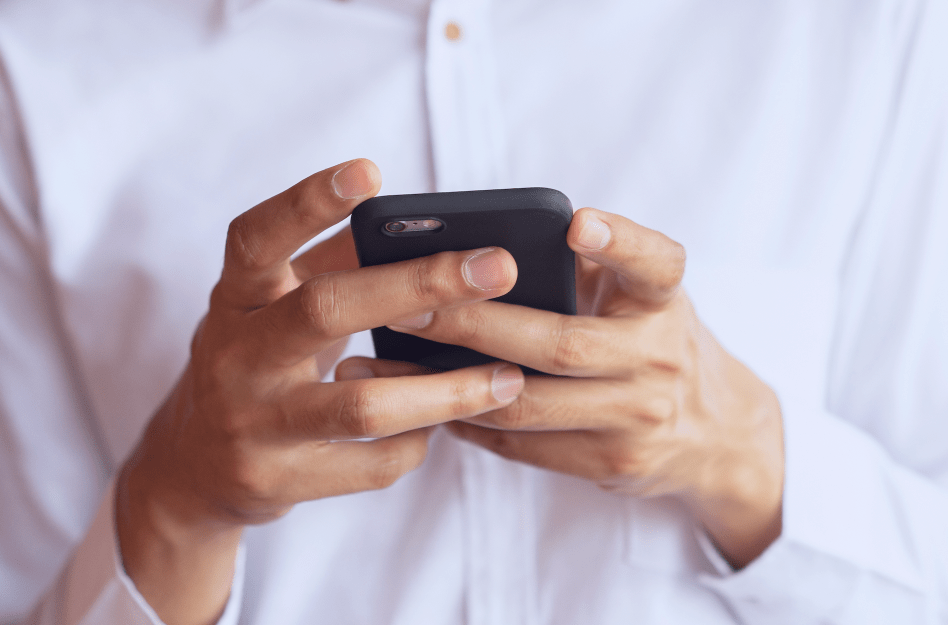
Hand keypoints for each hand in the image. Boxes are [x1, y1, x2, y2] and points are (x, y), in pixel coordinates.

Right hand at [115, 159, 525, 624]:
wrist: (192, 469)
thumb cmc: (256, 364)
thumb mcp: (274, 309)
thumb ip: (336, 266)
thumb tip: (430, 230)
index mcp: (236, 299)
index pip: (258, 238)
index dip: (307, 202)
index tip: (370, 170)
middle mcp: (234, 356)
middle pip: (326, 310)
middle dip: (420, 283)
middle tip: (498, 267)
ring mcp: (252, 424)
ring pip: (361, 404)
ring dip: (445, 390)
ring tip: (507, 378)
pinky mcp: (276, 481)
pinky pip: (370, 464)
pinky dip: (418, 442)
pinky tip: (441, 424)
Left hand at [374, 207, 784, 568]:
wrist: (714, 433)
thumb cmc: (650, 340)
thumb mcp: (637, 297)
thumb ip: (582, 270)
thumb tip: (476, 250)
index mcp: (664, 300)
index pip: (656, 262)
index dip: (620, 242)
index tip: (576, 223)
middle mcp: (659, 358)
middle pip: (560, 343)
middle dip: (473, 324)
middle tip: (406, 303)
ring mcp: (638, 418)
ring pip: (529, 403)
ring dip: (450, 384)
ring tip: (388, 361)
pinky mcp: (612, 463)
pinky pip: (524, 444)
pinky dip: (470, 420)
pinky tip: (426, 401)